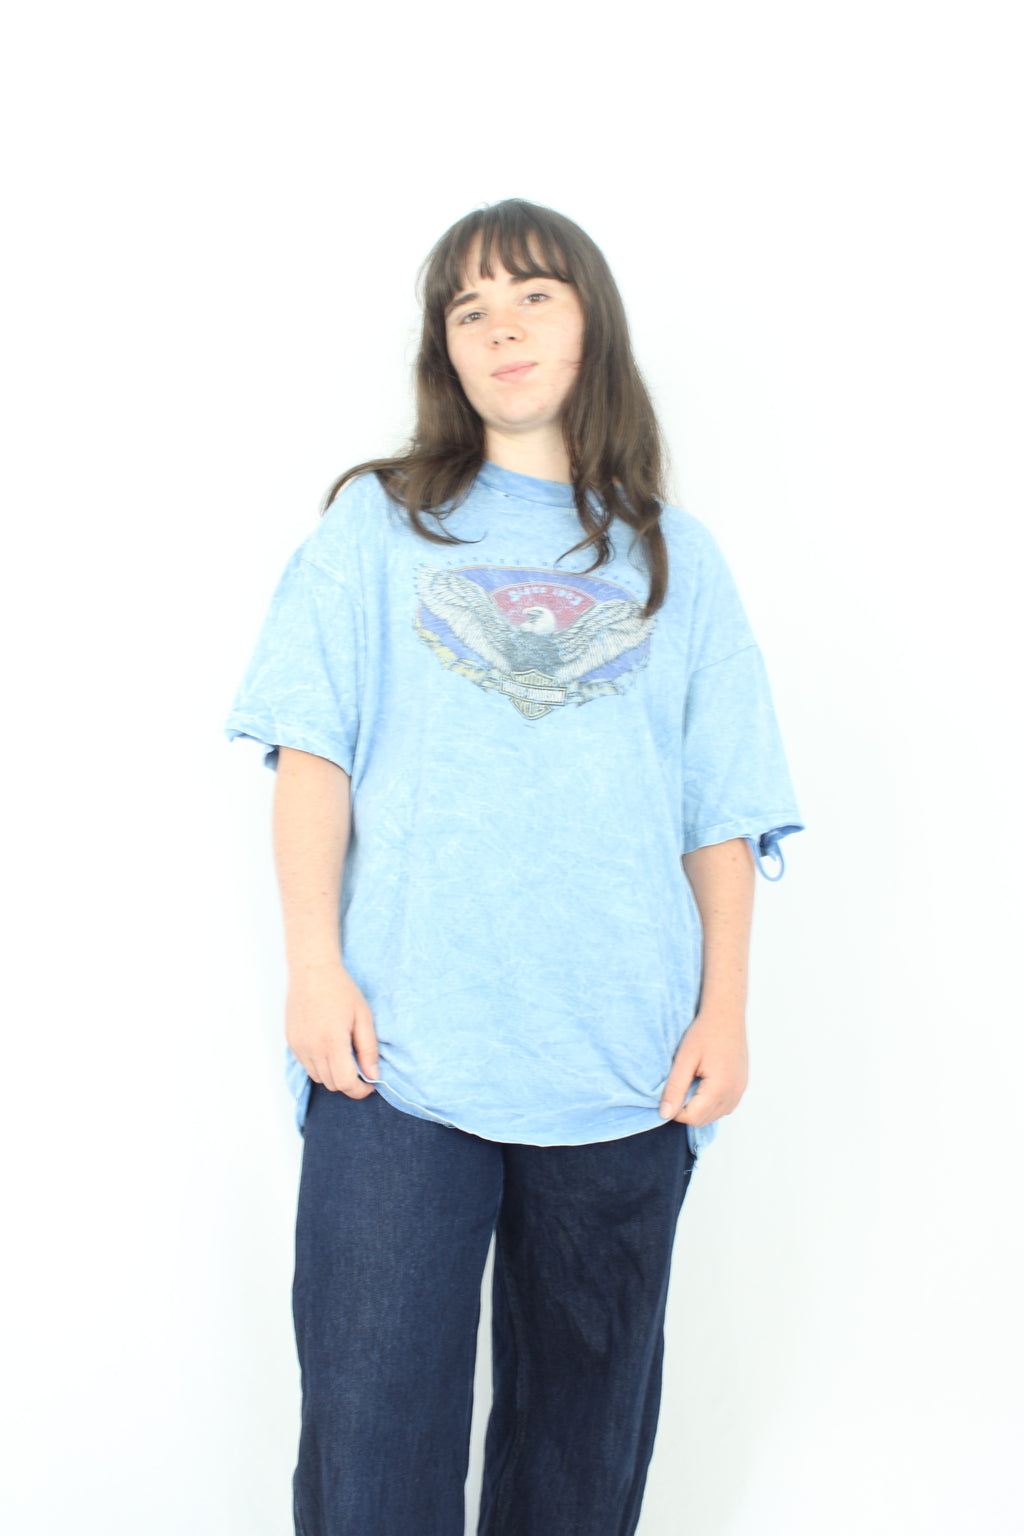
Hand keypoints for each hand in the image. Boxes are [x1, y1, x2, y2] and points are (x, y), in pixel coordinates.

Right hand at [285, 956, 379, 1098]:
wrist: (312, 971)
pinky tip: (328, 1048)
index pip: (345, 1083)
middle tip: (360, 1068)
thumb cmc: (341, 990)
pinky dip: (319, 1065)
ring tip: (344, 1056)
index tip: (370, 1083)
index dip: (360, 1090)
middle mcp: (312, 1049)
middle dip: (349, 1083)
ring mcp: (298, 1046)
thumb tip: (372, 1074)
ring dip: (333, 1075)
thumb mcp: (363, 1016)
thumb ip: (368, 1049)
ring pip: (318, 1077)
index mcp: (332, 1043)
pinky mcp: (291, 1042)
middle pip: (331, 1084)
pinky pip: (306, 1065)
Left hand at [659, 1007, 748, 1125]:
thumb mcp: (684, 1058)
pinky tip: (702, 1084)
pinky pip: (725, 1106)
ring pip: (715, 1115)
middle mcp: (734, 1093)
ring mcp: (740, 1090)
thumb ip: (675, 1088)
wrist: (726, 1013)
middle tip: (677, 1087)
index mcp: (719, 1088)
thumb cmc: (705, 1031)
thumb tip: (665, 1114)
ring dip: (699, 1108)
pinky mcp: (742, 1085)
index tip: (668, 1092)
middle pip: (703, 1120)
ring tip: (690, 1083)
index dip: (675, 1110)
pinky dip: (711, 1103)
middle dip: (686, 1110)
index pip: (692, 1118)